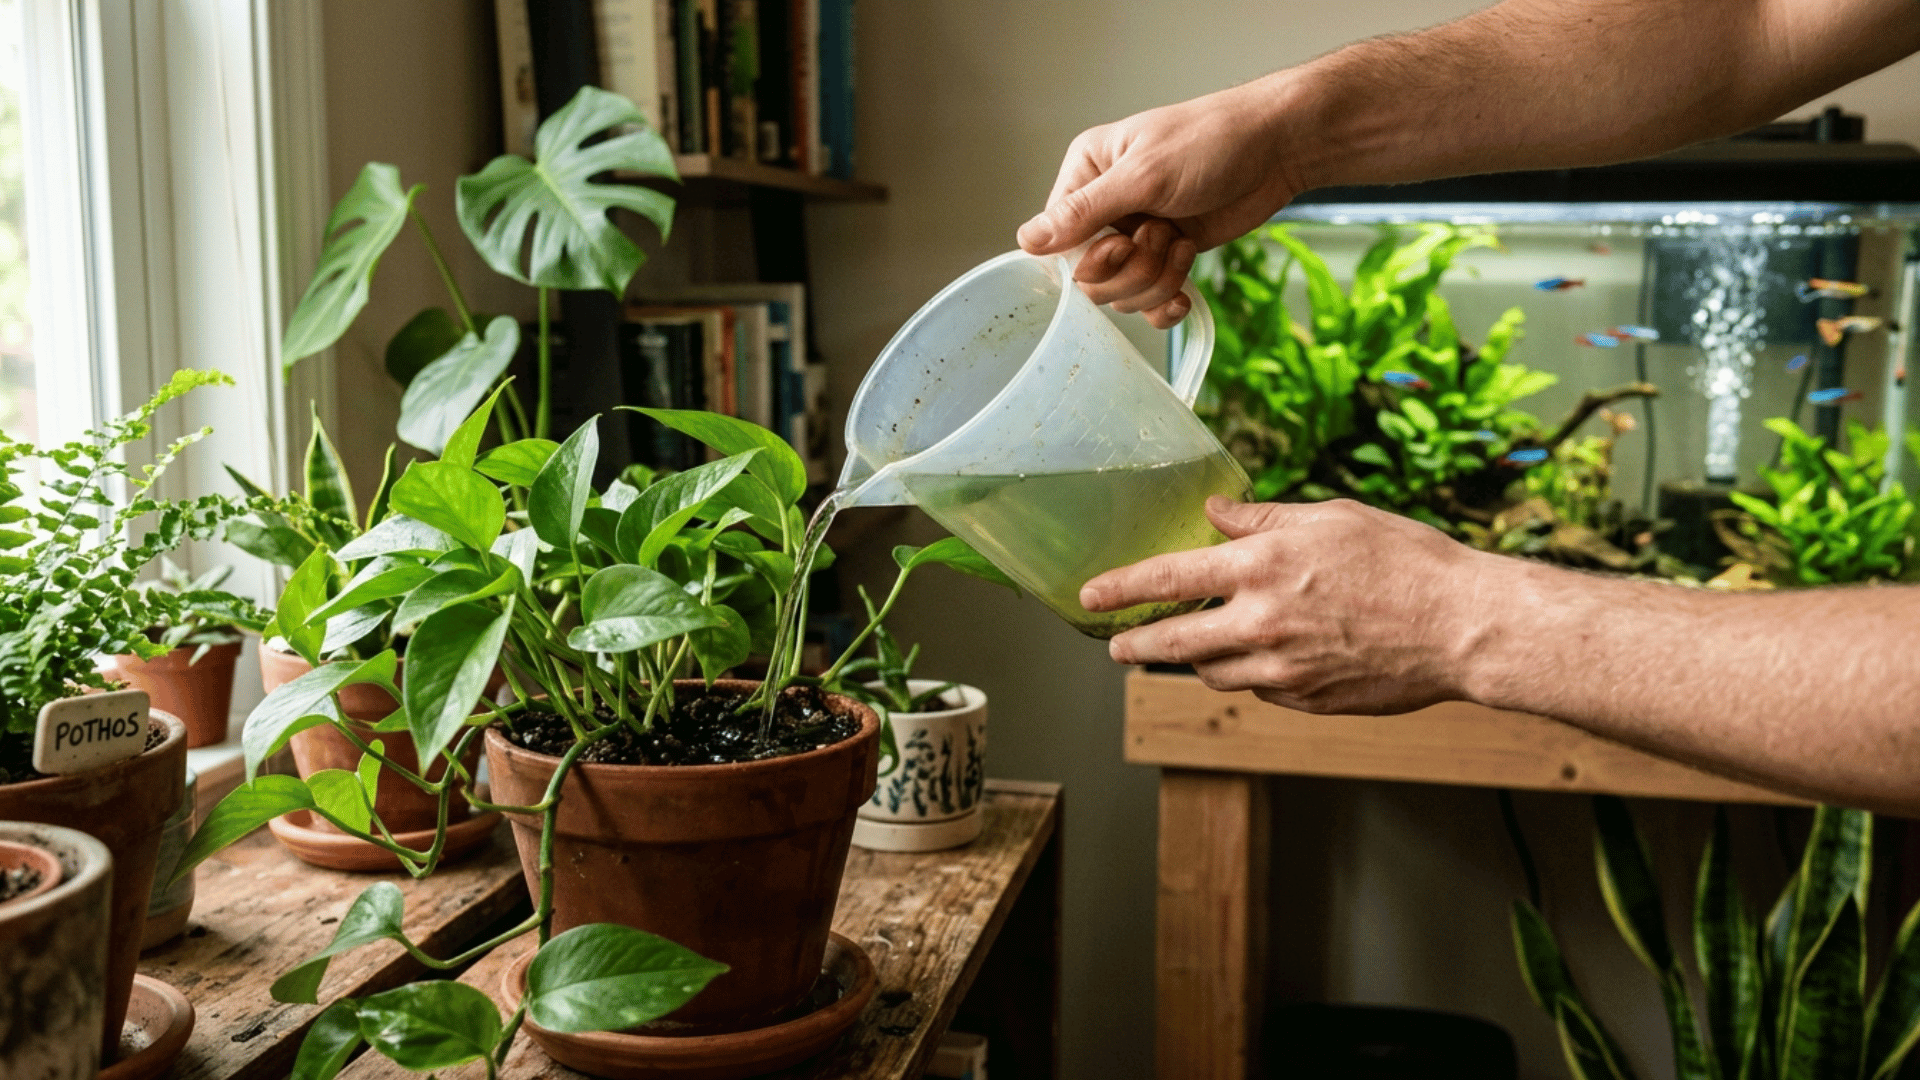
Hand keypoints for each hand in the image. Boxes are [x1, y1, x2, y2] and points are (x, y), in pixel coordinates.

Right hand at [1017, 80, 1304, 327]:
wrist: (1276, 149)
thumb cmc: (1211, 141)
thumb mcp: (1143, 175)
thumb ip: (1084, 212)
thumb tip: (1026, 241)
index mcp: (1087, 174)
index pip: (1058, 241)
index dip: (1090, 258)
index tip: (1124, 243)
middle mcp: (1106, 208)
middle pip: (1089, 277)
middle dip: (1131, 270)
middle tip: (1162, 236)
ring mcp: (1137, 236)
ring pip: (1122, 294)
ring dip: (1157, 279)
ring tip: (1182, 243)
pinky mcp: (1167, 256)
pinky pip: (1149, 302)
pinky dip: (1167, 303)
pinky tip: (1185, 292)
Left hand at [1081, 497, 1491, 713]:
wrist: (1462, 627)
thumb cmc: (1406, 561)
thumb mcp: (1331, 518)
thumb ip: (1263, 519)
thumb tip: (1215, 513)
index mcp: (1263, 566)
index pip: (1167, 579)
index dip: (1120, 588)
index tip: (1090, 596)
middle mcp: (1261, 622)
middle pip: (1172, 643)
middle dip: (1136, 645)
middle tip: (1118, 645)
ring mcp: (1282, 668)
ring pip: (1211, 672)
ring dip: (1193, 661)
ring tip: (1188, 648)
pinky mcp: (1306, 701)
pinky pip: (1257, 689)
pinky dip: (1248, 674)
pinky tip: (1261, 658)